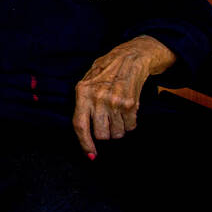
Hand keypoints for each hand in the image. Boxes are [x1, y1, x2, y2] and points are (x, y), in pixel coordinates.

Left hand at [72, 35, 173, 156]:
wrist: (130, 58)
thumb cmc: (105, 71)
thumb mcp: (86, 82)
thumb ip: (83, 103)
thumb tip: (83, 131)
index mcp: (82, 93)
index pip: (80, 125)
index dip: (85, 143)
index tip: (91, 154)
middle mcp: (98, 99)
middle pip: (101, 134)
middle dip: (105, 134)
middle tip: (107, 124)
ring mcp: (115, 103)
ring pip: (117, 133)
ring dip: (118, 129)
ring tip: (117, 115)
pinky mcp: (131, 105)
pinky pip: (130, 127)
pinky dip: (129, 124)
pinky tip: (127, 112)